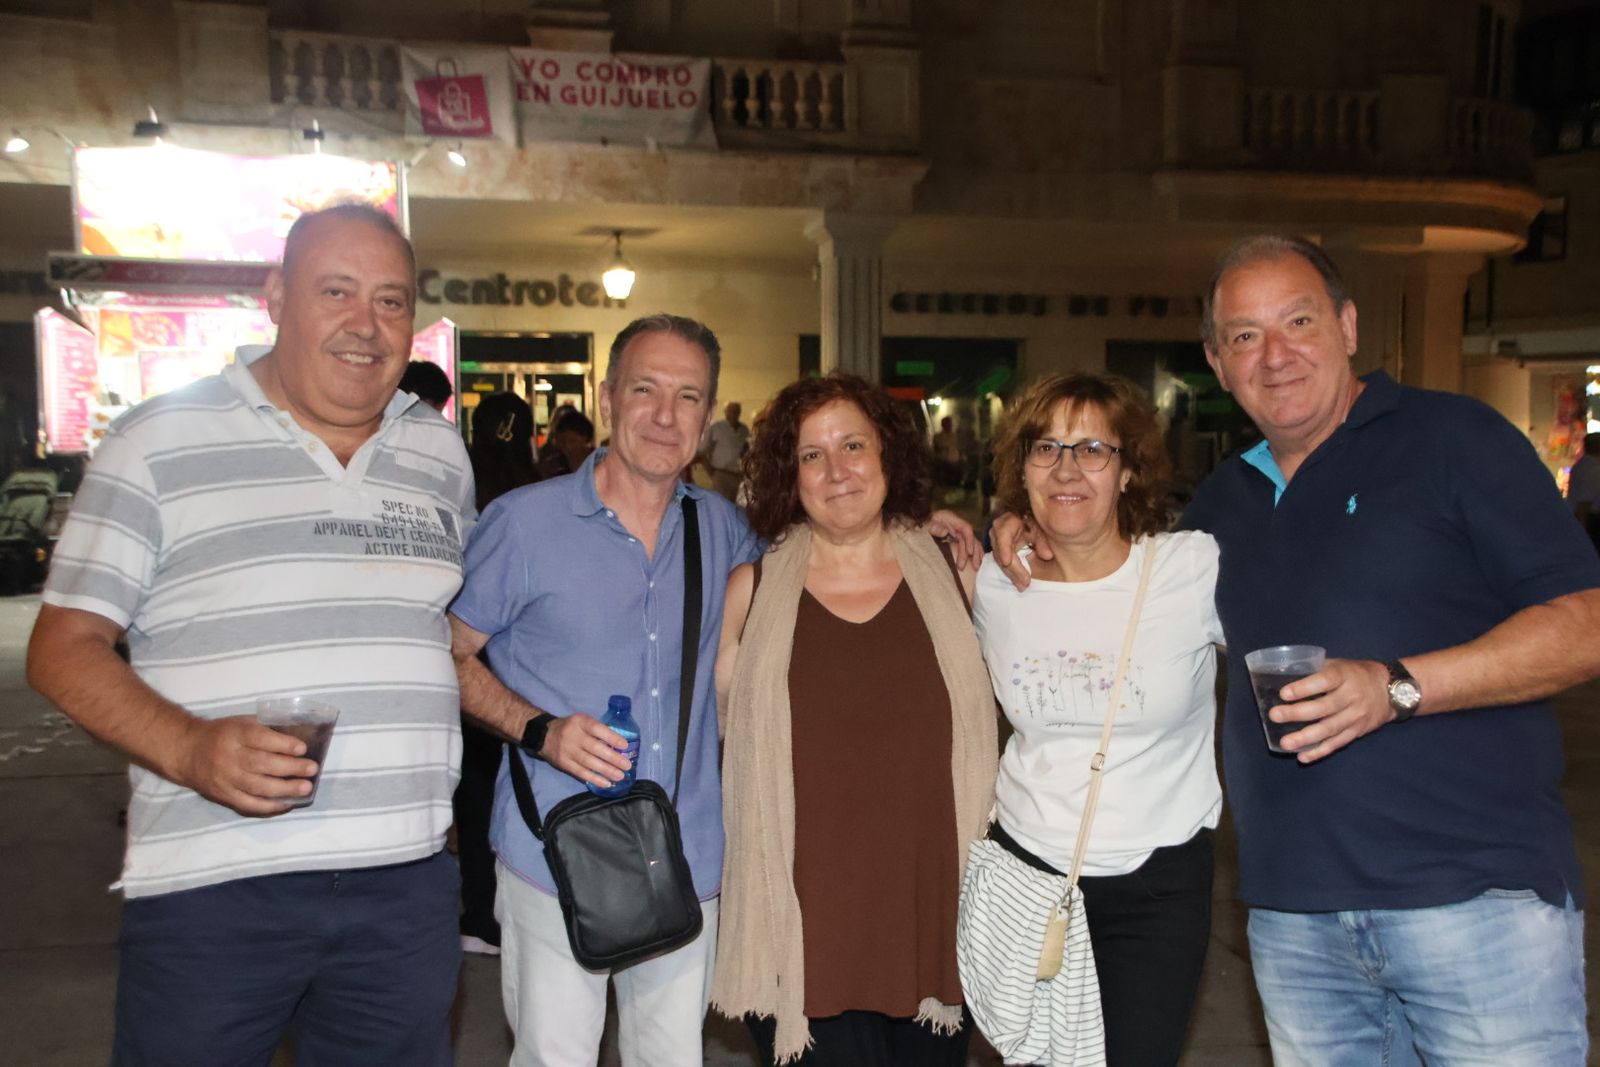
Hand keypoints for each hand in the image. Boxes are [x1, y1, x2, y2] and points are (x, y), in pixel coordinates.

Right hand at [175, 715, 320, 816]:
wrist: (187, 752)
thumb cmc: (222, 734)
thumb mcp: (241, 723)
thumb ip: (265, 730)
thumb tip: (299, 739)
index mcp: (235, 734)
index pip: (261, 739)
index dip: (283, 744)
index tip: (302, 748)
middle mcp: (229, 757)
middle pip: (262, 764)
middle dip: (290, 767)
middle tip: (312, 769)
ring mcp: (225, 779)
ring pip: (258, 786)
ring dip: (285, 789)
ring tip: (306, 788)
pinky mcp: (224, 796)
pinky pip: (249, 804)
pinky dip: (270, 806)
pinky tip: (287, 803)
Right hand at [542, 713, 631, 788]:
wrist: (544, 736)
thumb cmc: (571, 728)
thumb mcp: (582, 722)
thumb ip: (597, 730)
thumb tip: (619, 745)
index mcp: (580, 722)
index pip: (597, 729)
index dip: (612, 737)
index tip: (625, 745)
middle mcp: (573, 735)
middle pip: (595, 748)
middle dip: (613, 758)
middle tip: (627, 765)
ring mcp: (567, 750)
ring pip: (589, 762)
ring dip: (606, 770)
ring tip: (620, 776)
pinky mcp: (564, 763)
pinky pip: (581, 773)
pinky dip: (595, 779)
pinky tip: (606, 783)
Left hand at [928, 509, 981, 569]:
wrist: (917, 526)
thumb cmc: (922, 524)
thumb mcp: (926, 524)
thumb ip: (934, 527)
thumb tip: (946, 531)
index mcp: (951, 518)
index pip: (966, 528)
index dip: (970, 541)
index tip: (970, 553)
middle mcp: (956, 525)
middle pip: (968, 539)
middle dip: (971, 553)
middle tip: (971, 567)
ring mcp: (957, 532)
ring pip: (970, 544)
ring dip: (974, 556)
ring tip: (976, 568)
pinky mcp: (956, 539)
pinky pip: (966, 547)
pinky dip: (972, 555)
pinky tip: (975, 564)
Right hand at [989, 512, 1050, 590]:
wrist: (1025, 521)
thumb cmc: (1032, 524)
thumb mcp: (1039, 529)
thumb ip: (1042, 541)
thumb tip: (1047, 555)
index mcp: (1007, 522)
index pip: (1003, 537)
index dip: (1004, 550)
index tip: (1007, 563)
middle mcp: (997, 531)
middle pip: (1001, 553)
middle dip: (1013, 570)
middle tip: (1025, 583)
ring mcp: (995, 542)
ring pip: (1000, 561)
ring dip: (1012, 574)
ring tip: (1023, 586)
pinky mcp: (996, 550)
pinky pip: (1001, 563)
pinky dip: (1011, 572)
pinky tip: (1019, 582)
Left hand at [1273, 658, 1394, 763]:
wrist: (1391, 691)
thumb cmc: (1356, 674)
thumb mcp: (1339, 665)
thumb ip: (1316, 671)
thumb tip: (1282, 675)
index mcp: (1345, 676)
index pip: (1324, 681)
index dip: (1304, 688)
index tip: (1284, 693)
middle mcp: (1352, 697)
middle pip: (1324, 707)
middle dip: (1297, 713)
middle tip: (1275, 716)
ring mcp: (1356, 717)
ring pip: (1330, 729)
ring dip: (1306, 738)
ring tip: (1285, 743)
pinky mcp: (1357, 732)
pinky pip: (1337, 743)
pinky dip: (1320, 751)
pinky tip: (1303, 757)